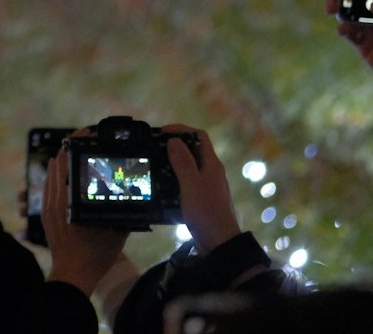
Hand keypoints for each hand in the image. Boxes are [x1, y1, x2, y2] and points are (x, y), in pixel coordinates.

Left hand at [43, 144, 128, 294]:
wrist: (73, 275)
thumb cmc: (95, 255)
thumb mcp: (115, 231)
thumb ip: (123, 210)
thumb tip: (134, 191)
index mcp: (69, 201)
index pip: (66, 162)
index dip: (75, 144)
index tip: (87, 133)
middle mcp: (55, 200)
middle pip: (56, 163)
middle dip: (69, 147)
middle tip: (85, 137)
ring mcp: (48, 206)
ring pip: (51, 173)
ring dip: (63, 160)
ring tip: (78, 150)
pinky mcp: (46, 213)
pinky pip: (48, 186)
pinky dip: (57, 174)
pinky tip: (68, 171)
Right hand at [162, 125, 240, 254]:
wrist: (218, 243)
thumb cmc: (206, 211)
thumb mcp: (191, 185)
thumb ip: (183, 162)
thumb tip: (173, 140)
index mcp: (211, 164)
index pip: (199, 136)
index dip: (181, 130)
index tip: (162, 132)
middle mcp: (210, 172)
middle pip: (193, 150)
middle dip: (174, 145)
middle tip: (154, 148)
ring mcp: (206, 186)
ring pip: (188, 166)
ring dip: (172, 163)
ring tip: (154, 164)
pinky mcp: (200, 199)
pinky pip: (186, 182)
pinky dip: (173, 179)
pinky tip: (161, 185)